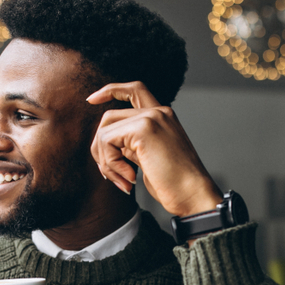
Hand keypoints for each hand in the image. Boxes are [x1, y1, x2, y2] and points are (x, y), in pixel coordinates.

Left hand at [87, 81, 221, 217]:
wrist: (193, 195)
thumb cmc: (174, 185)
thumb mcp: (149, 158)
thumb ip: (131, 145)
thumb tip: (105, 143)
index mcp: (163, 116)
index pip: (134, 90)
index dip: (110, 90)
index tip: (91, 100)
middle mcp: (158, 112)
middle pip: (109, 116)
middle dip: (100, 147)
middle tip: (110, 174)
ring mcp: (151, 118)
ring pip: (104, 130)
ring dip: (105, 161)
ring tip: (123, 181)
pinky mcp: (143, 129)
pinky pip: (106, 141)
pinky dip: (110, 164)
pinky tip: (129, 179)